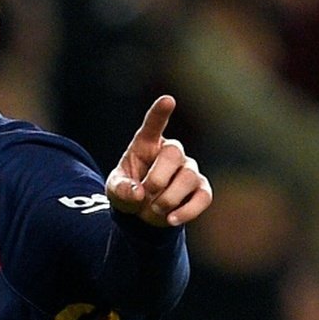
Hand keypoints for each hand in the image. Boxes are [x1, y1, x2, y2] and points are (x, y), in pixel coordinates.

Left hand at [105, 95, 212, 226]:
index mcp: (147, 144)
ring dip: (169, 199)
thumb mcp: (115, 190)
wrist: (142, 215)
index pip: (154, 125)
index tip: (168, 100)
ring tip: (154, 210)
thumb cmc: (129, 192)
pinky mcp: (201, 189)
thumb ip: (121, 189)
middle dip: (158, 178)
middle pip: (174, 154)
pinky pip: (203, 197)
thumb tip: (138, 193)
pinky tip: (171, 219)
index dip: (160, 113)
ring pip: (188, 177)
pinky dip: (187, 211)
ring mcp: (189, 169)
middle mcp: (171, 152)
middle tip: (146, 193)